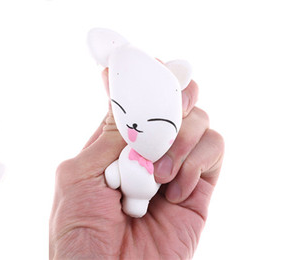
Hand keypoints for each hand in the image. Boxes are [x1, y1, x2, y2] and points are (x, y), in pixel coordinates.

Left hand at [49, 71, 223, 258]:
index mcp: (111, 144)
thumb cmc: (79, 234)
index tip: (141, 59)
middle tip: (170, 98)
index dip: (139, 78)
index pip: (131, 100)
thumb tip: (126, 97)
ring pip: (197, 121)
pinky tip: (176, 187)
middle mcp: (146, 151)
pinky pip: (215, 152)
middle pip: (171, 102)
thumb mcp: (80, 175)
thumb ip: (108, 136)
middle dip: (172, 94)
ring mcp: (175, 168)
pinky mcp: (200, 191)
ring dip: (180, 137)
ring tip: (158, 173)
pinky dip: (198, 160)